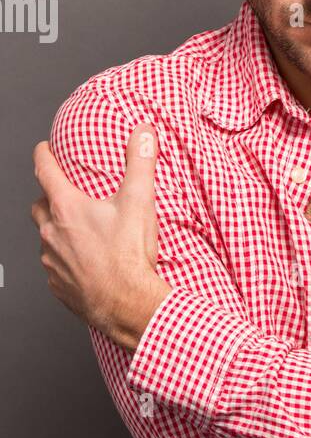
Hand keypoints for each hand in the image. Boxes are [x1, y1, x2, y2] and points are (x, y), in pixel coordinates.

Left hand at [31, 123, 172, 351]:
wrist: (127, 304)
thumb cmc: (130, 256)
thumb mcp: (139, 202)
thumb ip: (140, 162)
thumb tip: (144, 132)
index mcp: (68, 209)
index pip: (44, 171)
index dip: (42, 155)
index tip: (43, 149)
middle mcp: (52, 233)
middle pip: (38, 206)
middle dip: (48, 197)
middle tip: (64, 194)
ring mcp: (52, 261)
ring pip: (45, 238)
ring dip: (57, 231)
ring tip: (80, 232)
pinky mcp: (57, 285)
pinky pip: (54, 266)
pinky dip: (64, 259)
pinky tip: (84, 262)